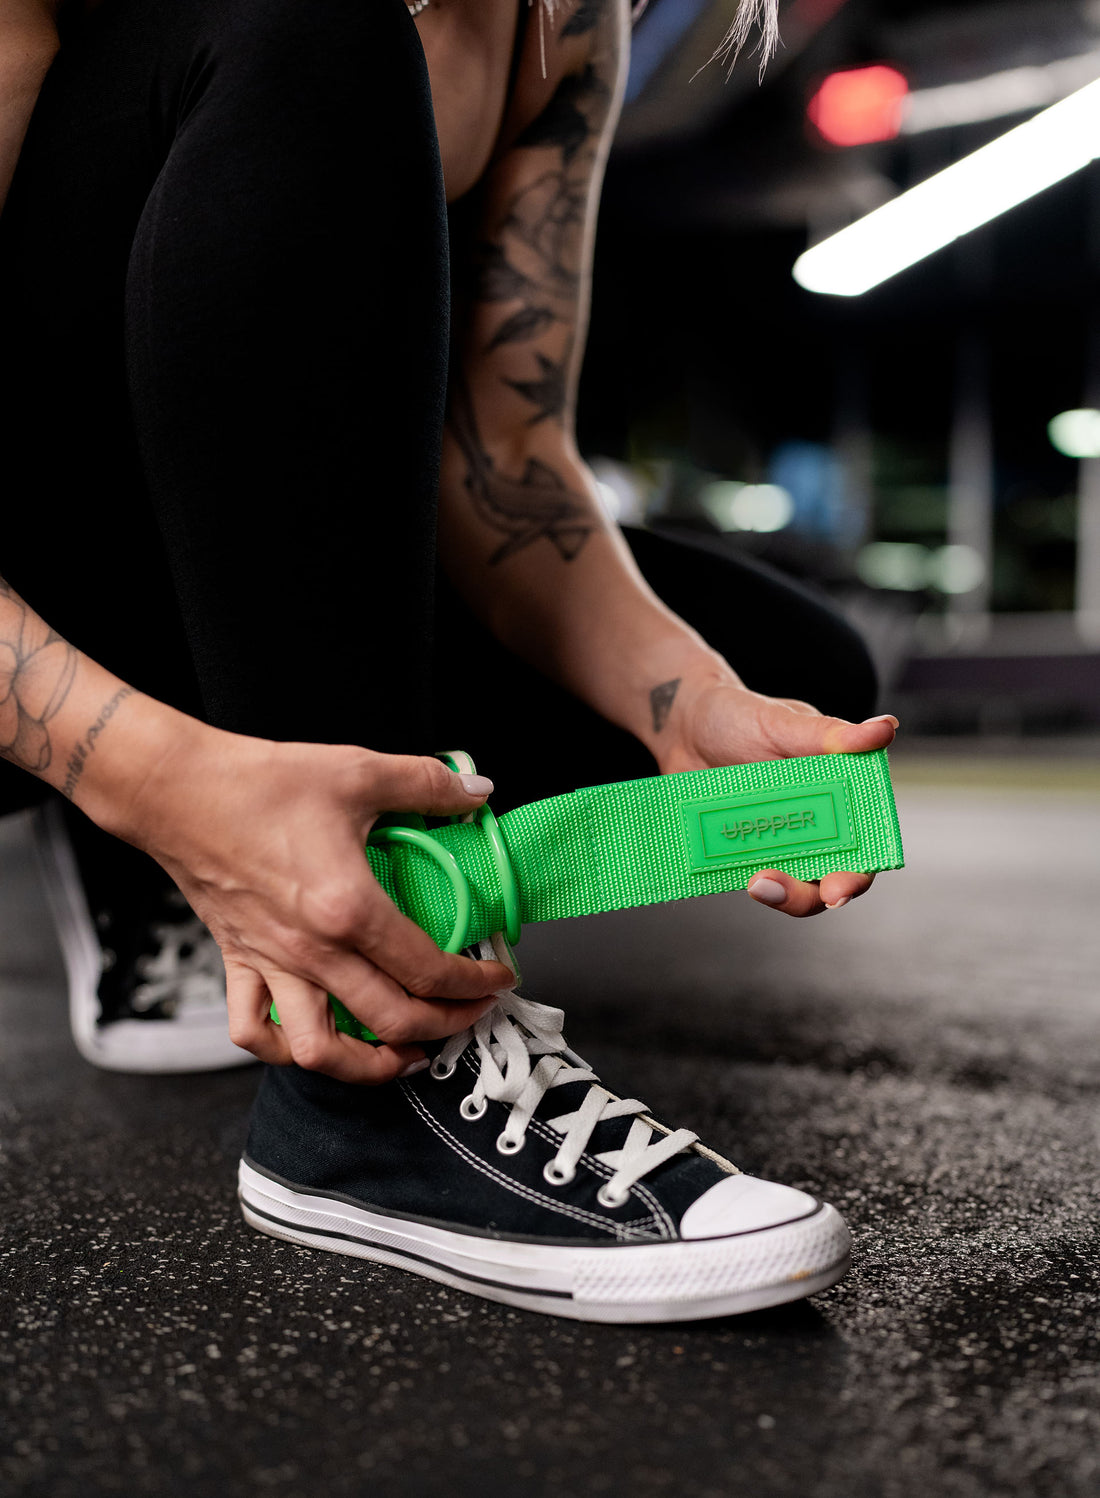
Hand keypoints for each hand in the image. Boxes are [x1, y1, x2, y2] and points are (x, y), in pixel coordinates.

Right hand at [114, 725, 514, 1081]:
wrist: (178, 789)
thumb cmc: (259, 783)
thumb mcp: (358, 771)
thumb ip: (427, 783)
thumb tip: (477, 792)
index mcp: (349, 909)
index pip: (428, 968)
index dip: (474, 982)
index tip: (497, 976)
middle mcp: (312, 950)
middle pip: (390, 1020)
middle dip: (443, 1028)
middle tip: (469, 1015)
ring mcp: (271, 964)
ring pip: (320, 1052)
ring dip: (368, 1067)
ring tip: (402, 1055)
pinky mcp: (238, 962)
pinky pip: (254, 1032)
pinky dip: (284, 1051)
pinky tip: (316, 1041)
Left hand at [655, 675, 897, 917]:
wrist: (684, 724)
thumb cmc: (742, 716)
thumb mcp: (785, 723)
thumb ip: (832, 735)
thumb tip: (886, 729)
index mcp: (838, 800)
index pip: (861, 851)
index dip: (856, 876)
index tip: (839, 889)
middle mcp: (810, 829)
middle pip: (823, 883)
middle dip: (804, 897)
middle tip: (773, 886)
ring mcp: (772, 843)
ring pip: (784, 889)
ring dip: (773, 894)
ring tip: (753, 880)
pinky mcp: (736, 851)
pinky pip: (739, 877)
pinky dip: (732, 881)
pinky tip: (711, 873)